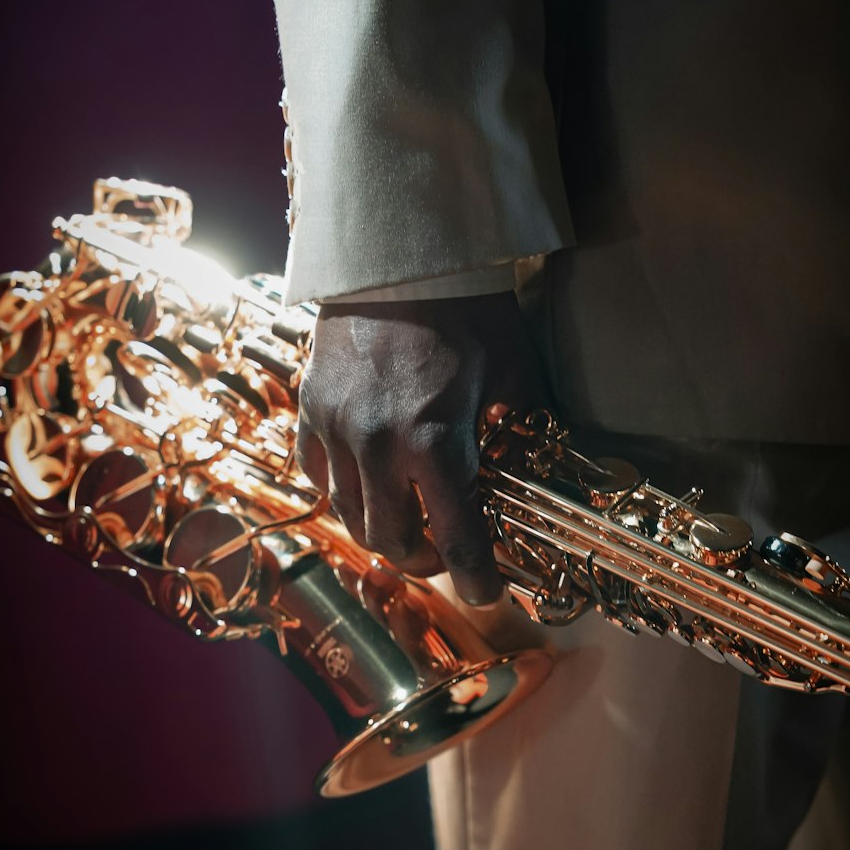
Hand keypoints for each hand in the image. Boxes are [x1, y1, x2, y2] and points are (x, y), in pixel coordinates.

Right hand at [296, 292, 548, 605]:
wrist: (399, 255)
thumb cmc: (467, 311)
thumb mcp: (513, 373)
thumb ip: (522, 432)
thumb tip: (539, 474)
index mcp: (436, 443)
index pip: (457, 538)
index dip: (474, 578)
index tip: (486, 593)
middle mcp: (378, 447)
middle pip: (391, 542)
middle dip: (423, 561)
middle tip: (446, 555)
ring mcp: (336, 429)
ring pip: (350, 516)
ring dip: (381, 532)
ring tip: (406, 526)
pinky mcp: (311, 409)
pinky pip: (319, 475)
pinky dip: (343, 492)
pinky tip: (367, 486)